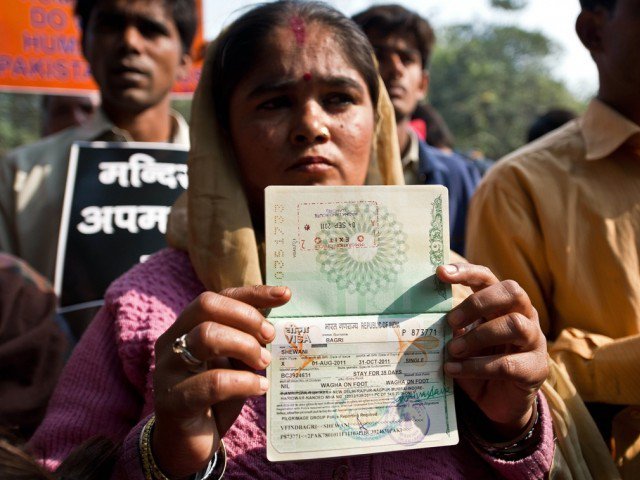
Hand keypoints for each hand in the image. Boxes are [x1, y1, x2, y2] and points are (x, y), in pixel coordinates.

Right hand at [152, 285, 290, 477]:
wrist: (187, 445)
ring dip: (245, 346)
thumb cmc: (213, 398)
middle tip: (270, 337)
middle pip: (206, 306)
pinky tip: (260, 387)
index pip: (219, 296)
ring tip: (264, 363)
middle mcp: (172, 341)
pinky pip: (212, 382)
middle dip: (246, 317)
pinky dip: (243, 382)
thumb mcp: (232, 362)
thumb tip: (276, 321)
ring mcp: (168, 369)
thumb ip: (246, 340)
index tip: (285, 295)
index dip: (253, 293)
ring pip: (206, 336)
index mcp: (187, 327)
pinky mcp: (173, 401)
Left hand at [437, 263, 547, 438]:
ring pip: (515, 325)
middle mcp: (524, 316)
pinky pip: (508, 364)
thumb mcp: (462, 343)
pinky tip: (453, 370)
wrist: (499, 403)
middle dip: (478, 302)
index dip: (467, 272)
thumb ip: (453, 329)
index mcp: (503, 305)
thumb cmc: (478, 365)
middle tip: (451, 321)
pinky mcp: (536, 369)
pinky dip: (476, 367)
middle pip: (511, 292)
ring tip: (453, 350)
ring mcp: (534, 341)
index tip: (441, 273)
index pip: (488, 278)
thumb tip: (428, 318)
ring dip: (478, 336)